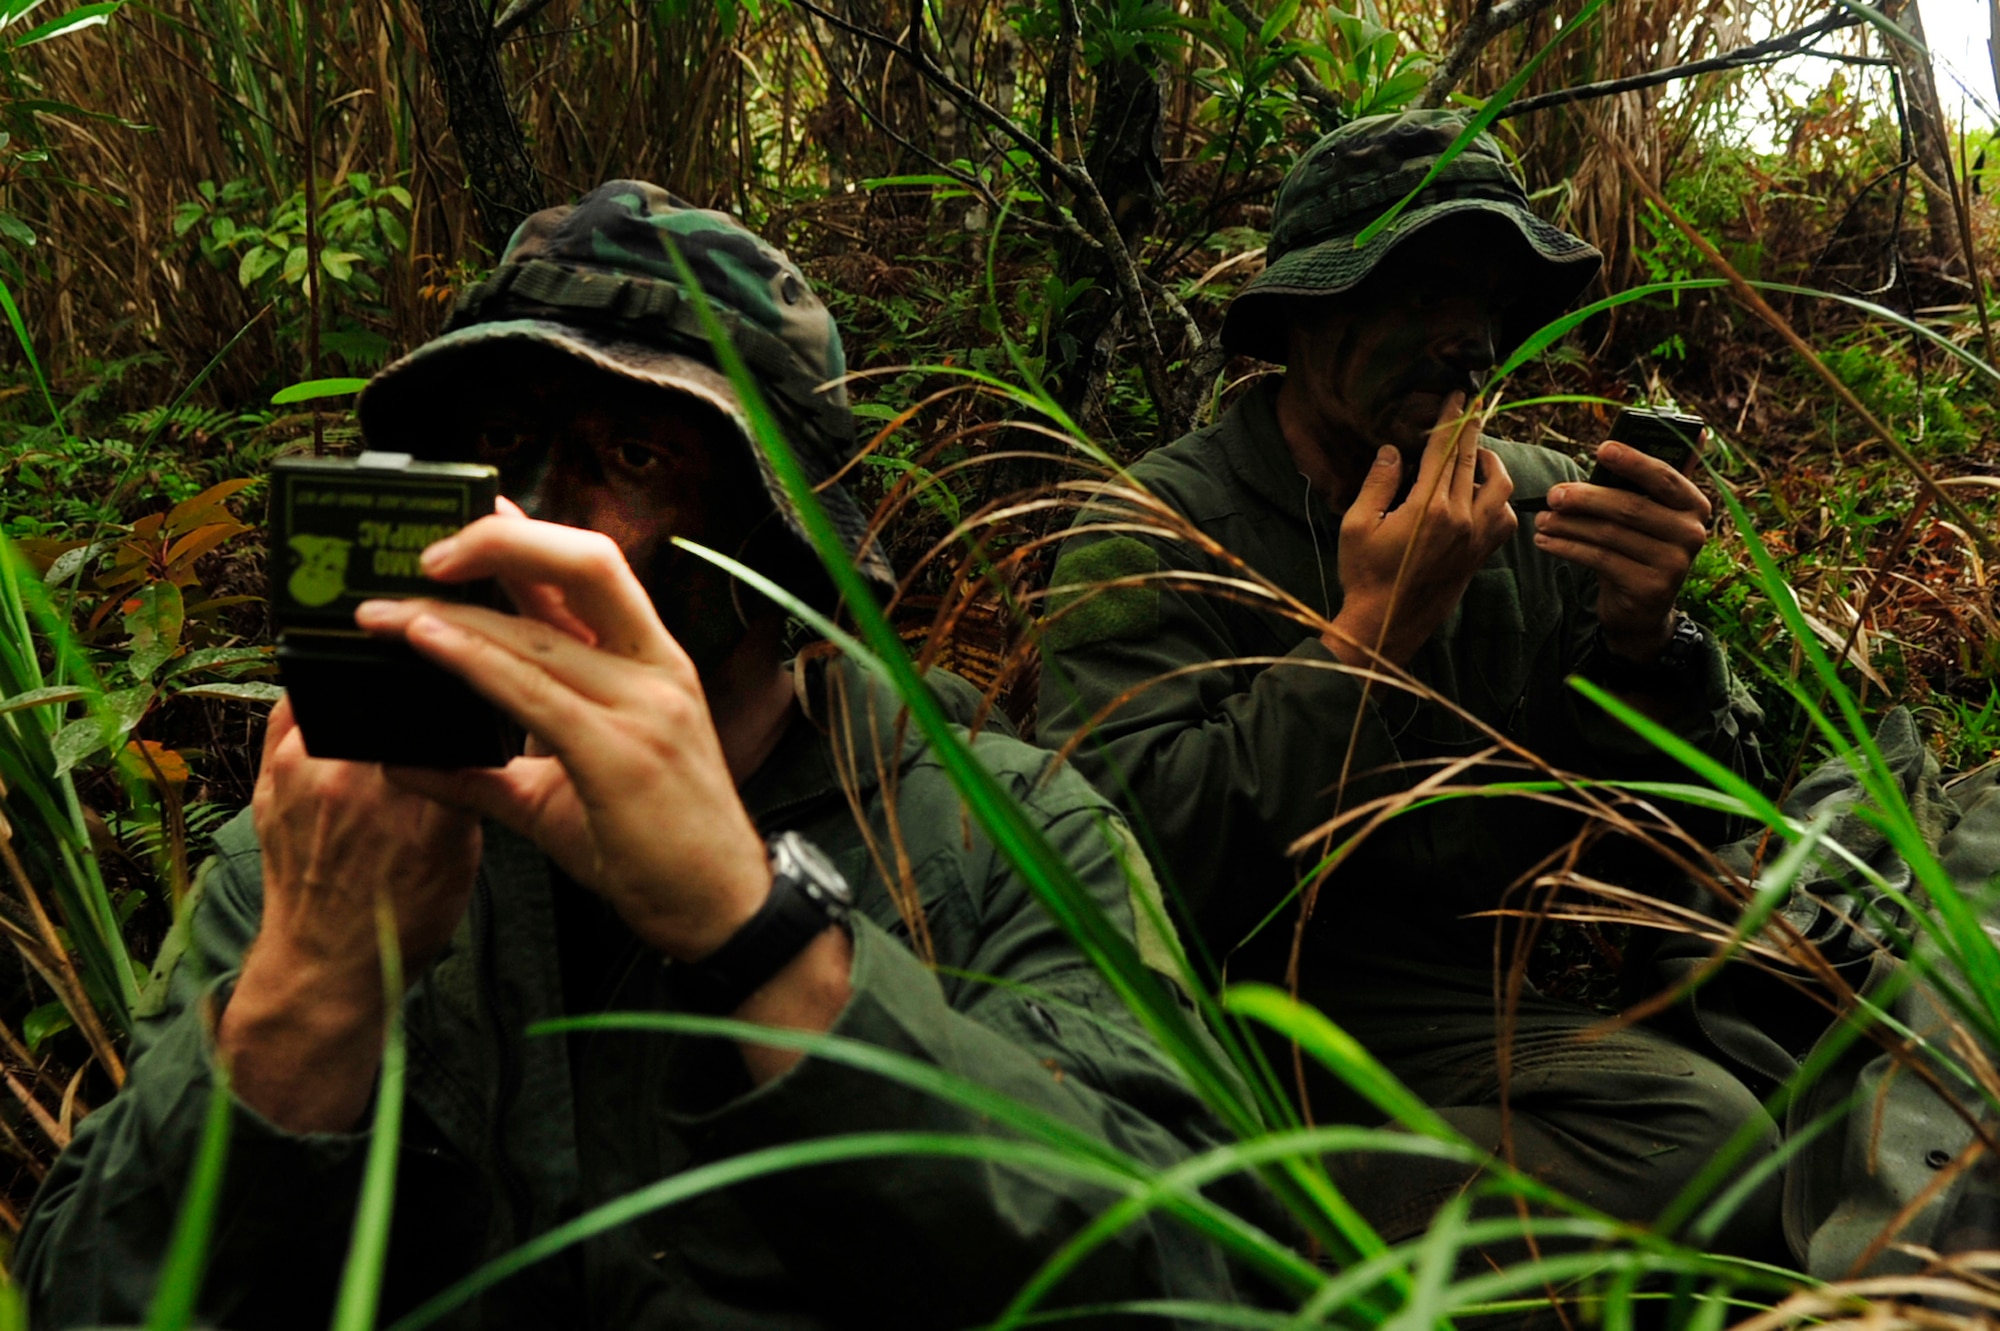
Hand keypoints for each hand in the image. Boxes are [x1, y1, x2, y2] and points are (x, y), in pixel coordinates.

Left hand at [221, 696, 480, 1131]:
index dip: (453, 697)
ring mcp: (306, 777)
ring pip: (341, 695)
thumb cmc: (399, 916)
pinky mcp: (271, 780)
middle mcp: (361, 782)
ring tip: (378, 724)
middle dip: (409, 697)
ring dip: (363, 700)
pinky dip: (314, 705)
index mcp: (422, 804)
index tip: (459, 696)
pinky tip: (335, 722)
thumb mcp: (461, 856)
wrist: (325, 965)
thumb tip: (463, 732)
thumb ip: (462, 788)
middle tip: (420, 709)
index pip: (444, 714)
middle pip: (392, 699)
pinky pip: (291, 712)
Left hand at [357, 514, 772, 964]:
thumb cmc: (654, 852)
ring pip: (540, 632)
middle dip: (501, 540)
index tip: (474, 511)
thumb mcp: (562, 794)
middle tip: (421, 552)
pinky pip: (534, 693)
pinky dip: (472, 660)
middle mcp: (657, 670)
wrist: (719, 913)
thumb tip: (408, 757)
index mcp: (653, 666)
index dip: (530, 535)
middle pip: (585, 563)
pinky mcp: (621, 755)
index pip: (590, 575)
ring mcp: (646, 708)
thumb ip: (489, 770)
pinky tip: (424, 643)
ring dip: (452, 613)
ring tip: (383, 612)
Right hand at [1325, 393, 1516, 667]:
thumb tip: (1393, 451)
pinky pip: (1505, 519)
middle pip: (1473, 461)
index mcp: (1428, 508)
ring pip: (1500, 487)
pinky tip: (1484, 496)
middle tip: (1472, 407)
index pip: (1443, 451)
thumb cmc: (1364, 575)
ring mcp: (1475, 538)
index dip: (1450, 419)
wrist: (1386, 624)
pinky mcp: (1480, 555)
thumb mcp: (1356, 525)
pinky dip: (1501, 500)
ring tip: (1476, 454)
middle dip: (1472, 429)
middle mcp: (1460, 519)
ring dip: (1490, 463)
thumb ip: (1377, 483)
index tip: (1458, 395)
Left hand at [1533, 438, 1710, 659]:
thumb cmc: (1637, 548)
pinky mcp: (1650, 587)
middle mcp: (1692, 533)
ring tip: (1543, 520)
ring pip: (1610, 534)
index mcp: (1694, 505)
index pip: (1664, 477)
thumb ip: (1642, 483)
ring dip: (1569, 525)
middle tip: (1553, 494)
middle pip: (1630, 507)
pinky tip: (1545, 541)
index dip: (1634, 461)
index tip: (1602, 449)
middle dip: (1585, 498)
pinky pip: (1600, 559)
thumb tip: (1632, 442)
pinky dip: (1567, 548)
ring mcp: (1674, 563)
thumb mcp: (1646, 516)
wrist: (1642, 608)